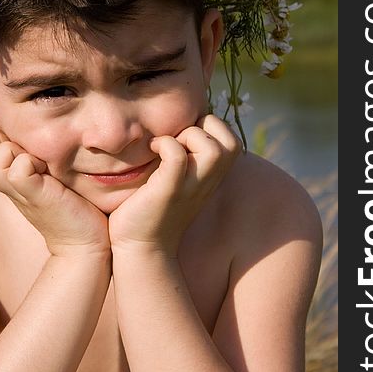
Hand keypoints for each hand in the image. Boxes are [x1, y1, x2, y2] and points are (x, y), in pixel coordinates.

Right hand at [0, 132, 109, 255]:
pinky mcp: (35, 197)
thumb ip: (38, 157)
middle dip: (16, 141)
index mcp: (11, 177)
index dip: (14, 138)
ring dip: (22, 153)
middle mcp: (9, 184)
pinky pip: (17, 170)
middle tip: (41, 159)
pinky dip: (32, 164)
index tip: (37, 153)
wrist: (85, 242)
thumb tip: (41, 129)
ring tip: (43, 166)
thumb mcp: (50, 176)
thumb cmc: (73, 205)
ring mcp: (19, 192)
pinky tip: (50, 175)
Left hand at [108, 115, 240, 255]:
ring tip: (165, 144)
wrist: (140, 247)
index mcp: (211, 177)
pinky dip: (165, 144)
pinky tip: (152, 150)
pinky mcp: (168, 191)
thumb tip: (178, 124)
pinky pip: (177, 155)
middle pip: (231, 142)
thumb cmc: (151, 207)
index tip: (184, 136)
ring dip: (188, 136)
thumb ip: (184, 154)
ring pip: (212, 148)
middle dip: (204, 128)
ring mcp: (190, 187)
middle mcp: (207, 182)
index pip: (232, 141)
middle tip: (177, 138)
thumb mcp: (176, 177)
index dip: (211, 128)